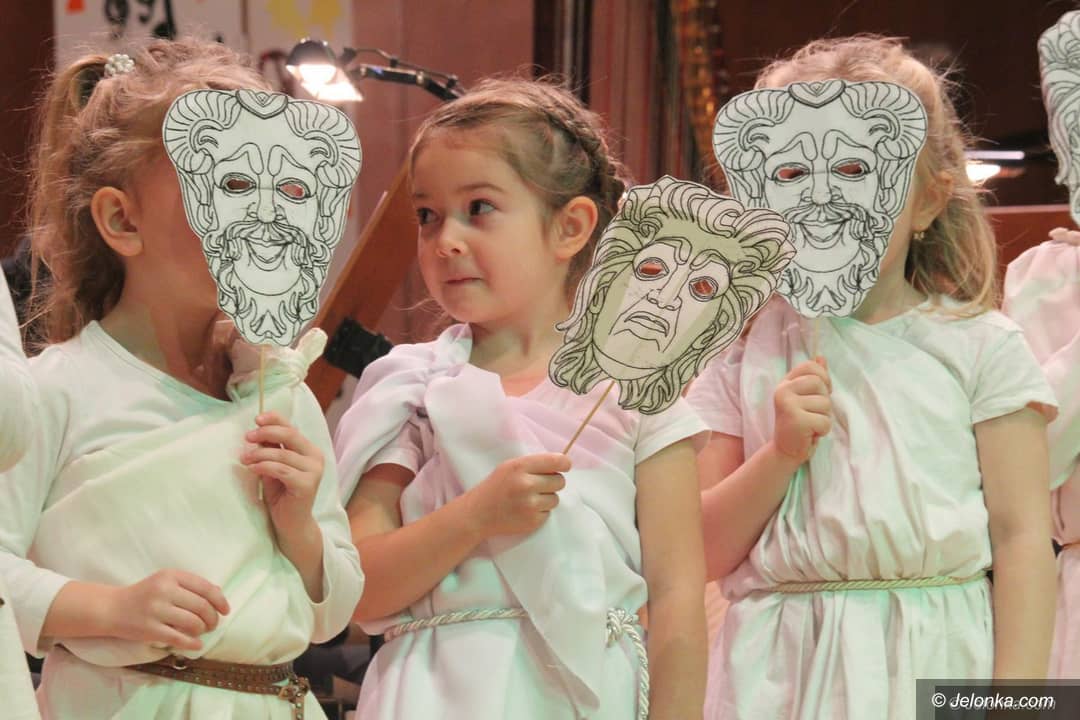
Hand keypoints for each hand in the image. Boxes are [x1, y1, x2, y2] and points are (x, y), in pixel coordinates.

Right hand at [101, 569, 229, 650]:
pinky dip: (192, 643)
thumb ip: (190, 585)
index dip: (220, 600)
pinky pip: (178, 638)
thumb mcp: (166, 581)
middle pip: (201, 606)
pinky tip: (197, 644)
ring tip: (202, 631)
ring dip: (203, 630)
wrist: (111, 608)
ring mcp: (155, 610)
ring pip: (192, 622)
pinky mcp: (149, 629)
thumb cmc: (145, 594)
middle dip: (212, 618)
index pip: (205, 587)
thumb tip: (218, 593)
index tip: (225, 610)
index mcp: (171, 575)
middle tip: (213, 624)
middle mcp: (164, 590)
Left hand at [242, 411, 322, 538]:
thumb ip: (271, 451)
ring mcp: (314, 471)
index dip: (275, 419)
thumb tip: (257, 433)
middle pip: (290, 435)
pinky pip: (281, 470)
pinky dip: (263, 467)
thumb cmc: (281, 495)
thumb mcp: (273, 467)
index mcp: (309, 450)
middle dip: (266, 433)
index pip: (292, 427)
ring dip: (259, 454)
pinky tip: (252, 469)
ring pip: (282, 454)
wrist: (291, 524)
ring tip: (244, 459)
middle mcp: (315, 458)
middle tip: (248, 437)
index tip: (256, 419)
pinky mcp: (307, 485)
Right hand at [466, 453, 569, 538]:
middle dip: (553, 482)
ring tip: (529, 499)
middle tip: (539, 485)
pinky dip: (540, 512)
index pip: (556, 461)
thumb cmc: (496, 487)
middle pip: (560, 481)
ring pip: (556, 498)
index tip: (565, 466)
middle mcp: (526, 485)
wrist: (478, 514)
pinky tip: (525, 510)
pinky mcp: (532, 521)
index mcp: (520, 467)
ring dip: (547, 498)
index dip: (564, 463)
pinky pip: (548, 513)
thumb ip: (533, 464)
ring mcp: (530, 505)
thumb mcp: (509, 467)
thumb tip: (561, 465)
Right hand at [772, 357, 831, 463]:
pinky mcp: (796, 420)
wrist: (785, 451)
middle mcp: (783, 391)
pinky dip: (822, 431)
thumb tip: (821, 357)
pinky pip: (825, 421)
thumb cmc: (799, 423)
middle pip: (820, 384)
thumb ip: (813, 378)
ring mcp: (788, 405)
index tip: (821, 393)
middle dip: (824, 401)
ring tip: (810, 424)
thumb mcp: (804, 397)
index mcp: (785, 383)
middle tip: (813, 414)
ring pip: (825, 404)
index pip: (810, 366)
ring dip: (824, 418)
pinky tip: (810, 434)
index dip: (823, 378)